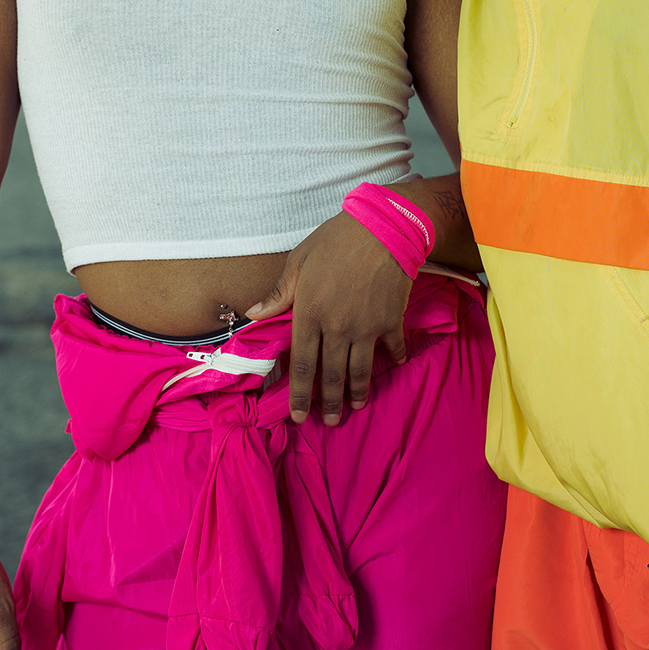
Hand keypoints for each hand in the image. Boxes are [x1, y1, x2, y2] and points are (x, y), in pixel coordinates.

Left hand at [245, 211, 409, 424]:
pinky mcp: (391, 321)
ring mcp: (366, 328)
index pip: (301, 363)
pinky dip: (394, 358)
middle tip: (329, 422)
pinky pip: (392, 347)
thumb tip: (253, 315)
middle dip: (328, 402)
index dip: (299, 393)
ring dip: (357, 391)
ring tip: (355, 406)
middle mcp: (337, 328)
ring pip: (360, 369)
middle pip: (331, 375)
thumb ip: (279, 293)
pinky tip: (395, 364)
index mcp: (309, 314)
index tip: (297, 415)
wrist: (384, 228)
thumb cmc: (337, 240)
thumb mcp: (300, 261)